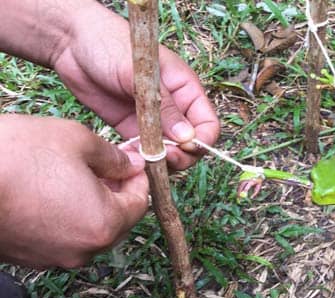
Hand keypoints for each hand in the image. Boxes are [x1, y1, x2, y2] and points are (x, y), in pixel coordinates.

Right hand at [0, 114, 148, 267]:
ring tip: (73, 176)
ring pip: (88, 230)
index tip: (133, 161)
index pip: (139, 204)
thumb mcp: (76, 140)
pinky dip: (64, 218)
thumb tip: (132, 166)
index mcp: (103, 224)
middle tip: (106, 166)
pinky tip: (48, 193)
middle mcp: (84, 250)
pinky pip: (60, 237)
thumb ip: (114, 157)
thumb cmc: (16, 155)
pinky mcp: (28, 258)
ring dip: (90, 205)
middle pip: (116, 221)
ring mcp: (54, 258)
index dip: (139, 179)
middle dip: (116, 193)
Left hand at [52, 1, 219, 169]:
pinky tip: (131, 160)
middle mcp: (174, 107)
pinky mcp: (132, 130)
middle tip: (164, 159)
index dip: (202, 140)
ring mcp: (153, 121)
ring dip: (162, 162)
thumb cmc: (110, 44)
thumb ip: (165, 107)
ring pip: (170, 152)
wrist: (71, 42)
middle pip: (191, 144)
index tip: (185, 147)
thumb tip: (188, 137)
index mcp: (185, 89)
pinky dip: (143, 161)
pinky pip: (146, 153)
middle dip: (182, 156)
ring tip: (145, 160)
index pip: (208, 123)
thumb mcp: (141, 75)